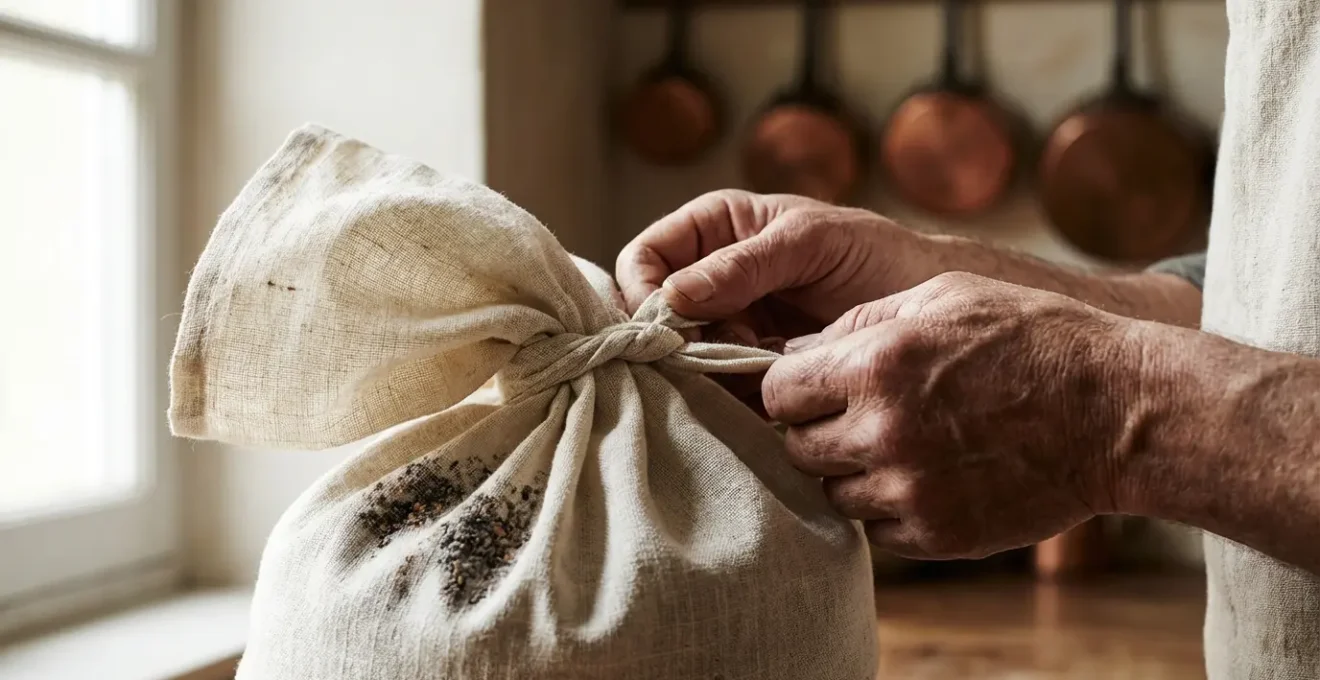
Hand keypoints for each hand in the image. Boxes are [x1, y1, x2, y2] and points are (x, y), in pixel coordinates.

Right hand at [615, 190, 928, 407]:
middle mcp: (713, 278)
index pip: (644, 257)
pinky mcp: (751, 373)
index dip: (645, 292)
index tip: (673, 324)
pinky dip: (729, 396)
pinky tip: (765, 390)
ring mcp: (730, 327)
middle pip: (654, 315)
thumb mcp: (811, 244)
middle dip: (679, 339)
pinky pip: (715, 389)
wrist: (930, 313)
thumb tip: (672, 295)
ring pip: (681, 357)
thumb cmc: (879, 257)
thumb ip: (743, 264)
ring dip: (706, 371)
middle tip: (727, 351)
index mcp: (716, 228)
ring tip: (759, 367)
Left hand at [764, 272, 1132, 559]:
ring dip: (851, 472)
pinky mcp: (938, 535)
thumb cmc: (1032, 338)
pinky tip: (926, 475)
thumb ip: (859, 322)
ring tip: (899, 444)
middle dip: (816, 429)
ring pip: (832, 493)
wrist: (1116, 411)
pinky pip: (877, 529)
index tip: (813, 386)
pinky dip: (889, 507)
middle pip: (796, 447)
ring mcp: (910, 491)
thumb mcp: (942, 296)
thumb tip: (798, 351)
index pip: (776, 392)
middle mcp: (882, 432)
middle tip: (856, 415)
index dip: (791, 387)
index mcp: (875, 366)